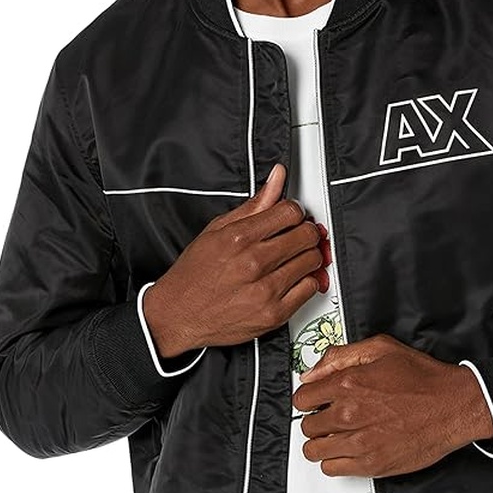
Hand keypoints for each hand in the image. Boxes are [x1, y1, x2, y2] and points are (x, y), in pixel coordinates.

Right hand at [142, 162, 330, 357]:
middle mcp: (254, 263)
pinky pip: (310, 289)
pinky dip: (307, 281)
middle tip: (298, 236)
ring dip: (308, 256)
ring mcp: (266, 290)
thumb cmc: (194, 275)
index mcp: (239, 238)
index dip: (294, 212)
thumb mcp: (216, 231)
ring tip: (294, 258)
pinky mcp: (274, 313)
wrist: (180, 315)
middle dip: (305, 232)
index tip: (292, 218)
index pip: (290, 212)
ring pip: (312, 261)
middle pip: (306, 236)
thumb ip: (253, 205)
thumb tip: (277, 178)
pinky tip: (293, 278)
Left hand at [291, 334, 492, 476]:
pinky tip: (348, 450)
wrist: (454, 406)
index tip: (317, 402)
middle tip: (331, 420)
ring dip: (322, 444)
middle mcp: (349, 414)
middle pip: (306, 427)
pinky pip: (332, 469)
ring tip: (337, 437)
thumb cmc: (424, 379)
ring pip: (314, 451)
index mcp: (348, 384)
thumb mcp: (382, 349)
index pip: (301, 400)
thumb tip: (311, 374)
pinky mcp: (372, 464)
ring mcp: (359, 442)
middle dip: (316, 422)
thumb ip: (340, 357)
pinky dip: (335, 461)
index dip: (308, 400)